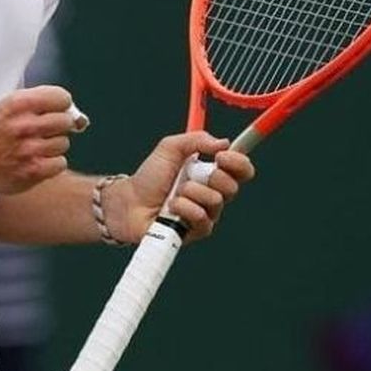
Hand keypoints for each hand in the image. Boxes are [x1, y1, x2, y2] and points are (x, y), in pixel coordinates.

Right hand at [0, 86, 76, 194]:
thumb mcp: (13, 105)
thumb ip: (46, 104)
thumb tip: (82, 121)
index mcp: (18, 103)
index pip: (62, 97)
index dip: (61, 105)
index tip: (52, 111)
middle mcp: (24, 125)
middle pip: (66, 121)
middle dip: (58, 126)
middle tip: (42, 132)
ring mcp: (28, 150)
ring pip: (64, 143)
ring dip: (53, 146)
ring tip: (34, 147)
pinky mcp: (32, 171)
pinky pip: (60, 163)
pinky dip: (52, 164)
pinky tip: (37, 161)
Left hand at [104, 132, 255, 244]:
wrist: (130, 202)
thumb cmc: (149, 177)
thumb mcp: (169, 148)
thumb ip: (196, 140)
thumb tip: (223, 142)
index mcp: (211, 172)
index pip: (241, 170)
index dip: (239, 162)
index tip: (222, 156)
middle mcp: (213, 193)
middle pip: (233, 186)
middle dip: (214, 177)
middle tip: (193, 175)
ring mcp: (206, 213)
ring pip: (216, 201)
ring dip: (192, 192)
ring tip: (175, 193)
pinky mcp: (197, 230)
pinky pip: (203, 219)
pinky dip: (185, 209)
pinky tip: (172, 208)